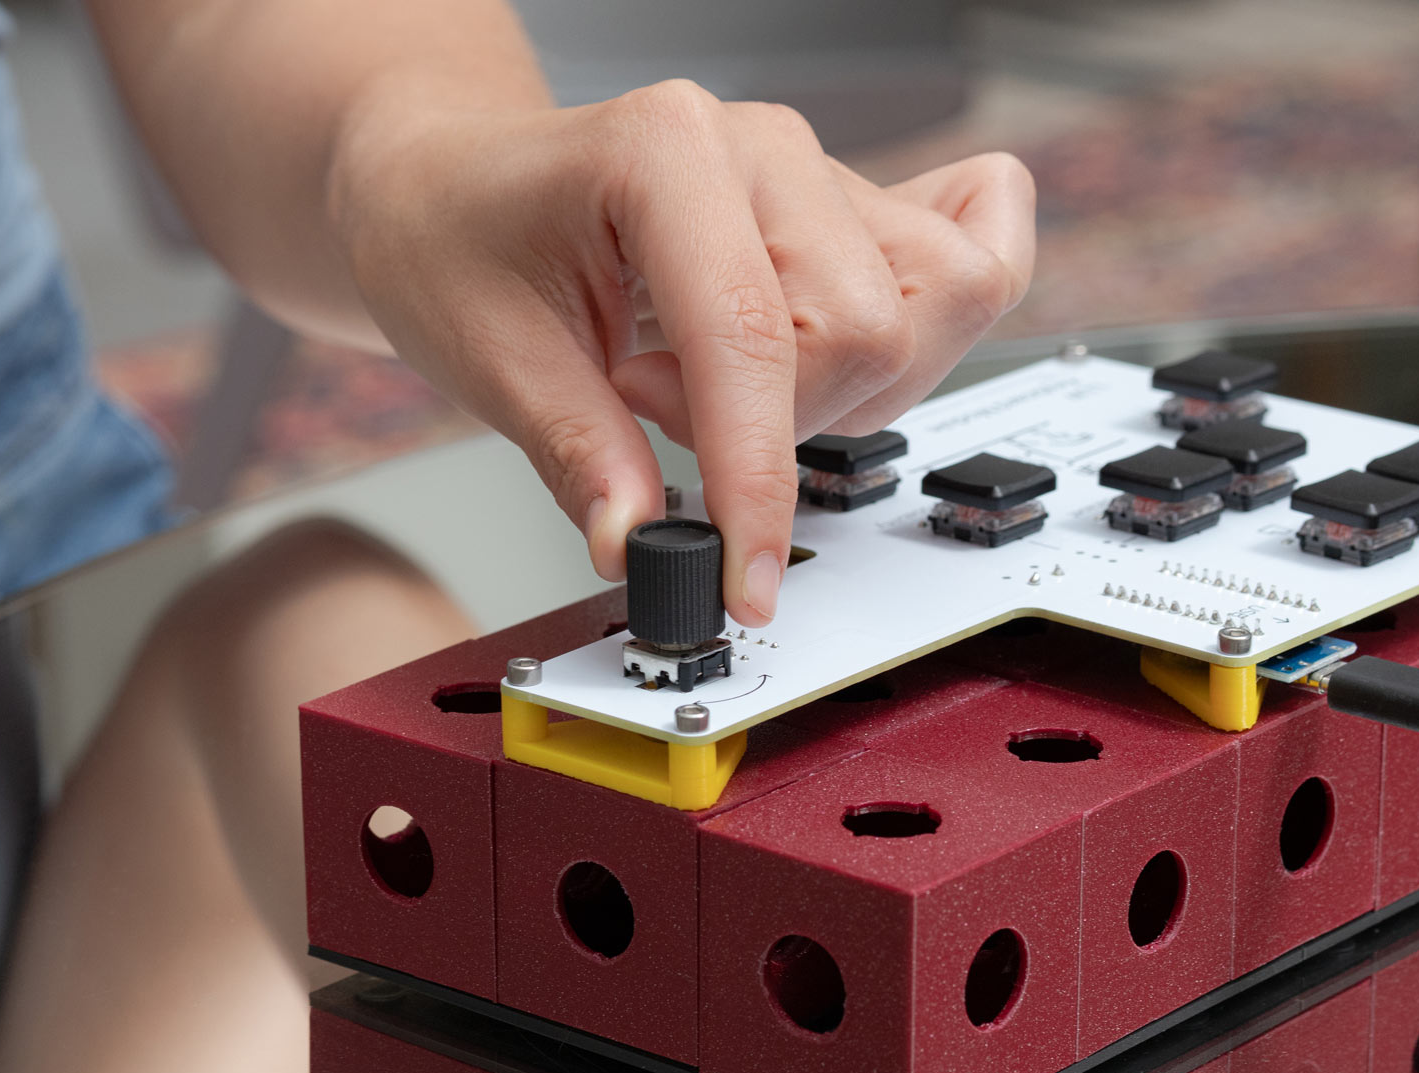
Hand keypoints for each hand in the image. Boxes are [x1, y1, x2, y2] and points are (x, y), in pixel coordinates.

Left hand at [333, 80, 1034, 625]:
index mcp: (664, 152)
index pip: (751, 337)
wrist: (453, 179)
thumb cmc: (456, 232)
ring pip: (928, 306)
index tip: (744, 577)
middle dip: (779, 426)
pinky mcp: (850, 210)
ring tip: (727, 393)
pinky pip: (965, 263)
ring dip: (847, 394)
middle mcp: (762, 148)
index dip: (757, 481)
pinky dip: (932, 334)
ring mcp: (816, 173)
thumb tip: (644, 545)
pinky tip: (845, 363)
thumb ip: (579, 454)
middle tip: (663, 421)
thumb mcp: (487, 355)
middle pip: (864, 325)